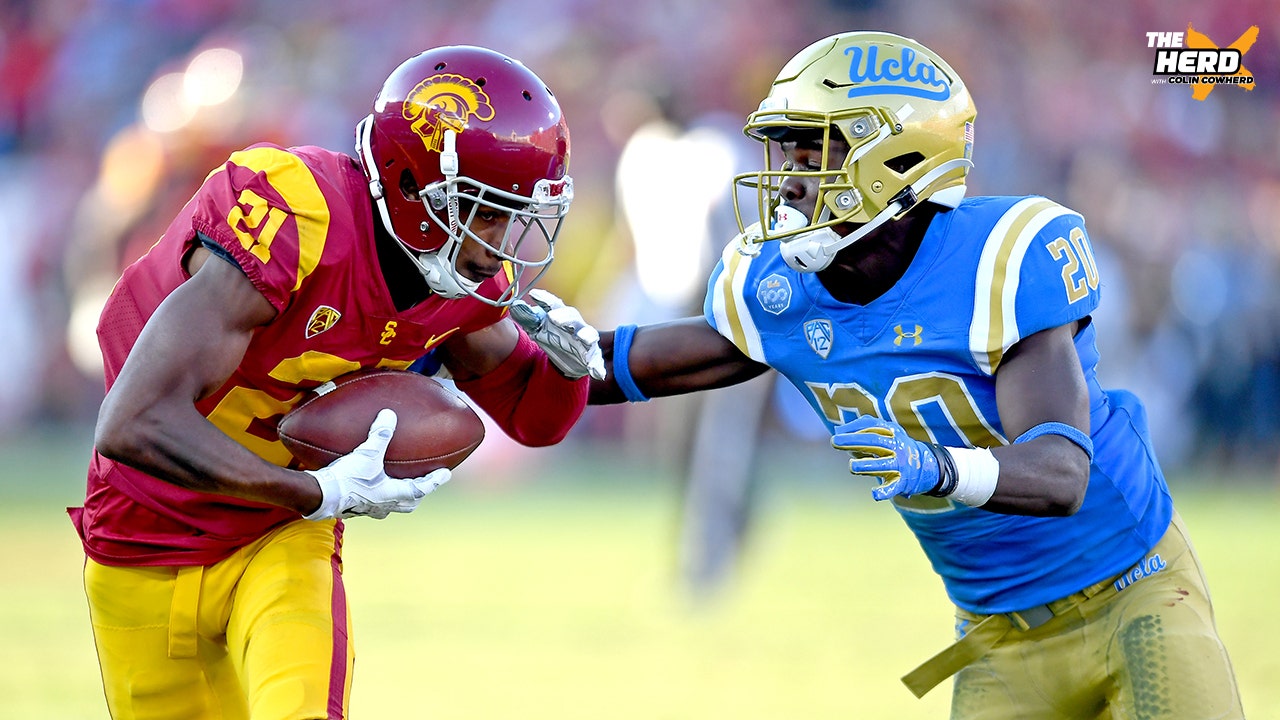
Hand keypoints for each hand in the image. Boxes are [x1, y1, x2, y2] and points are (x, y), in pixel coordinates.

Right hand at [303, 409, 450, 519]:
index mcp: (393, 494)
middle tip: (426, 482)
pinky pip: (374, 502)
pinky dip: (380, 494)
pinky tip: (371, 484)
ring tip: (400, 484)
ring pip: (392, 505)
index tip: (446, 474)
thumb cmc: (347, 479)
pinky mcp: (355, 508)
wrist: (321, 496)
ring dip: (399, 496)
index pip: (421, 489)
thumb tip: (389, 415)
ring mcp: (370, 509)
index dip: (434, 481)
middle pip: (409, 502)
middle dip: (419, 492)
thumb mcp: (366, 454)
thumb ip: (380, 435)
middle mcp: (384, 505)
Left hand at [510, 288, 605, 380]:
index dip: (545, 299)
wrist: (566, 359)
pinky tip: (596, 372)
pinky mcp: (592, 357)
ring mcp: (586, 341)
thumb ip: (527, 317)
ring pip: (589, 335)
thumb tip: (514, 305)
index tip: (534, 294)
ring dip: (587, 336)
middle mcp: (576, 325)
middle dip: (564, 317)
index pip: (554, 305)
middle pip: (572, 317)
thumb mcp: (537, 328)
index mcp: (561, 315)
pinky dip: (597, 366)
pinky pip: (596, 361)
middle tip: (552, 317)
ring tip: (584, 338)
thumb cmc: (552, 336)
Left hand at [831, 415, 942, 500]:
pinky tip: (874, 493)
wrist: (923, 465)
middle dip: (853, 441)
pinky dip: (883, 492)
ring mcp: (899, 465)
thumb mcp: (882, 433)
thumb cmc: (893, 447)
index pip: (872, 427)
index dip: (854, 429)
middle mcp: (896, 447)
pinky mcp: (901, 483)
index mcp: (891, 433)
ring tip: (852, 466)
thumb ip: (861, 429)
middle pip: (874, 442)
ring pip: (882, 465)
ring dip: (865, 465)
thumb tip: (837, 431)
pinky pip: (892, 488)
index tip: (837, 433)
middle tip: (835, 442)